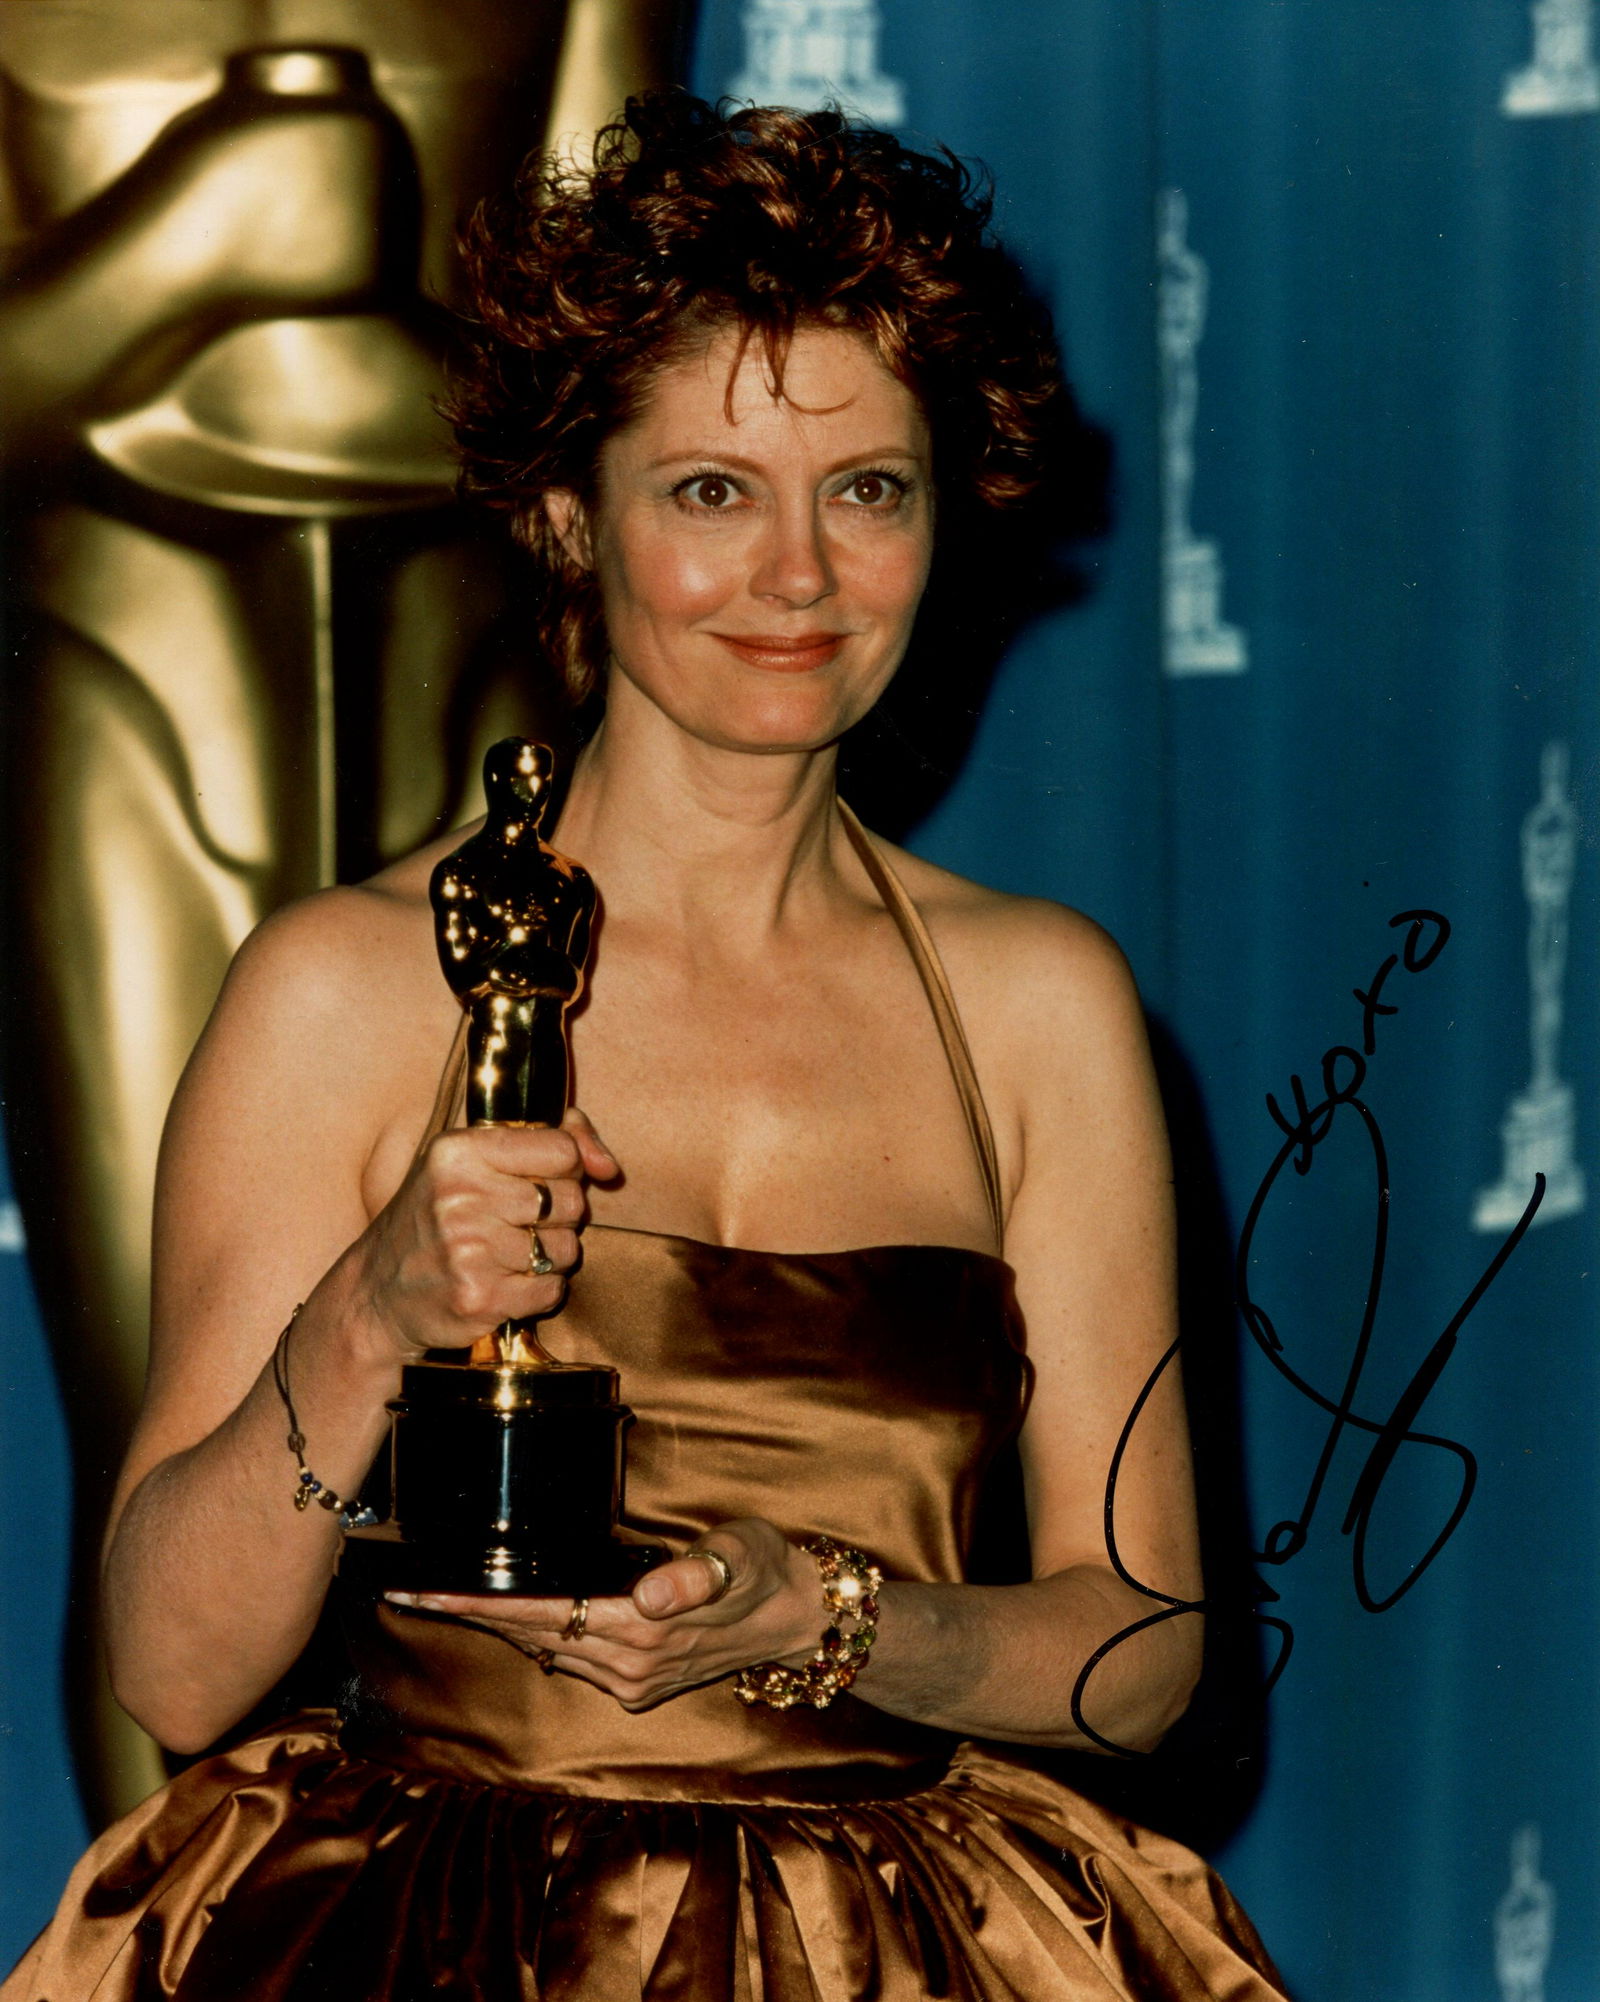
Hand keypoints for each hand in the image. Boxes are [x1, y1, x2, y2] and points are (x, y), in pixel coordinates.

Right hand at [349, 1108, 618, 1360]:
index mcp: (460, 1151)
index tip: (541, 1182)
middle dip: (559, 1218)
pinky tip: (506, 1284)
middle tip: (520, 1226)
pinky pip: (552, 1289)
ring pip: (565, 1249)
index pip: (562, 1149)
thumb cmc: (436, 1220)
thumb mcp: (473, 1162)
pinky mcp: (477, 1296)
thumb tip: (608, 1166)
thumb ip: (552, 1143)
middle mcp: (460, 1196)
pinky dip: (540, 1291)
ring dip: (549, 1258)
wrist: (377, 1294)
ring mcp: (467, 1249)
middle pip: (570, 1200)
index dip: (565, 1169)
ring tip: (508, 1257)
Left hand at [386, 1520, 820, 1710]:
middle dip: (467, 1612)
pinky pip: (568, 1656)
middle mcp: (627, 1663)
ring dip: (494, 1625)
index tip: (426, 1590)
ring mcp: (629, 1679)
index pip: (540, 1613)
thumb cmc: (762, 1568)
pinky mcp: (637, 1681)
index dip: (478, 1602)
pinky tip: (509, 1616)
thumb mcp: (738, 1554)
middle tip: (407, 1588)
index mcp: (642, 1629)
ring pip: (544, 1647)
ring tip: (443, 1597)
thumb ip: (695, 1574)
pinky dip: (532, 1634)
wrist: (796, 1616)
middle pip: (528, 1634)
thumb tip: (650, 1596)